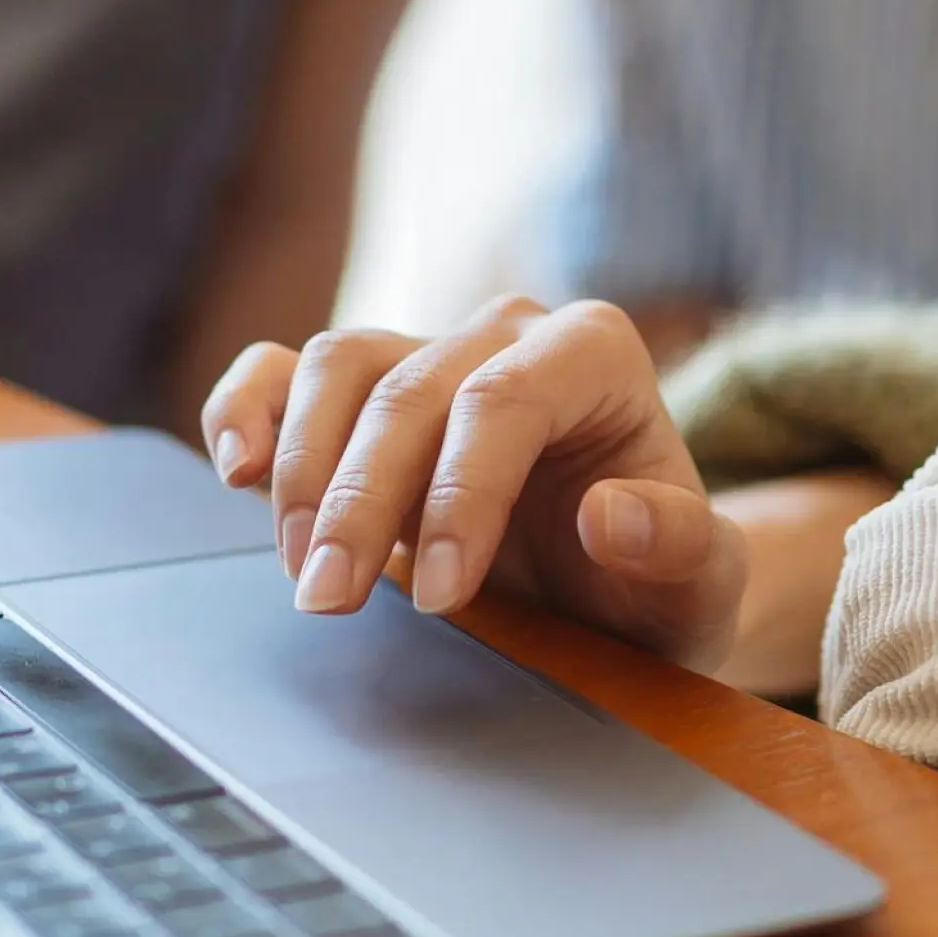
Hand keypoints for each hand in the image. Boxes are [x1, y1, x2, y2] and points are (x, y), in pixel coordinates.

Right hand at [201, 295, 749, 673]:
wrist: (617, 595)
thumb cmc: (656, 585)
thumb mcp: (700, 589)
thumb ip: (682, 550)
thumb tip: (611, 514)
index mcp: (595, 354)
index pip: (505, 399)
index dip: (461, 494)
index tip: (442, 597)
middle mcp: (505, 334)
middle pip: (407, 390)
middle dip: (361, 502)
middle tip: (331, 602)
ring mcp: (426, 352)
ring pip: (336, 366)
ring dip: (303, 472)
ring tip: (302, 570)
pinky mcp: (363, 392)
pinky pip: (282, 371)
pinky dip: (246, 409)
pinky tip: (237, 471)